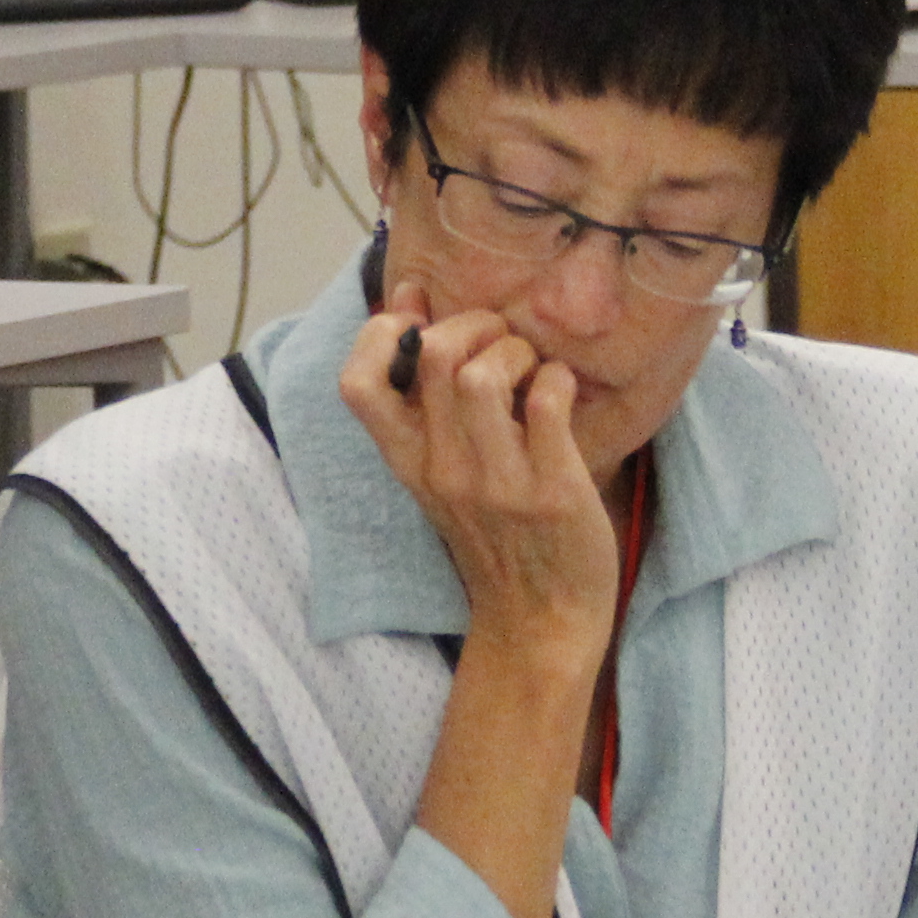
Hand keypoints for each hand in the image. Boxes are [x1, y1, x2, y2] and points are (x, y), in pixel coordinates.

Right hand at [336, 288, 614, 665]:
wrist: (540, 621)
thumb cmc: (495, 537)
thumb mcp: (440, 472)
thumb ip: (425, 397)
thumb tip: (408, 297)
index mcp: (408, 464)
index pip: (356, 384)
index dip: (381, 332)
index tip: (419, 321)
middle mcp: (443, 471)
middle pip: (436, 355)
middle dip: (477, 323)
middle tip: (502, 340)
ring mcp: (496, 483)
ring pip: (485, 375)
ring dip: (518, 352)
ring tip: (532, 370)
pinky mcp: (551, 492)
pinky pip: (547, 404)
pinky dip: (558, 381)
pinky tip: (561, 394)